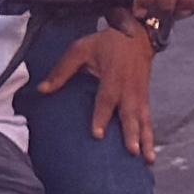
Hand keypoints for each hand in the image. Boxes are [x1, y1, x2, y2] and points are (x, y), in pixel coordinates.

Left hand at [36, 23, 160, 162]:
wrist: (138, 34)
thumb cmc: (107, 43)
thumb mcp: (81, 49)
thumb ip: (62, 70)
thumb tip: (42, 89)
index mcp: (113, 77)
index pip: (106, 100)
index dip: (102, 117)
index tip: (98, 135)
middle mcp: (129, 90)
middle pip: (130, 115)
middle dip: (132, 134)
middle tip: (132, 151)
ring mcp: (140, 96)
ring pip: (143, 121)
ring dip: (146, 141)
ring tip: (148, 160)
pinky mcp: (145, 99)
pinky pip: (148, 120)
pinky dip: (150, 137)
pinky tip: (150, 153)